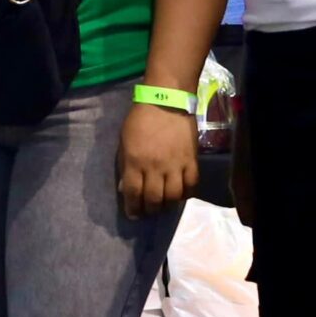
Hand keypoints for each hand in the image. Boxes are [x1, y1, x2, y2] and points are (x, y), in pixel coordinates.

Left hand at [116, 101, 197, 217]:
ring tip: (164, 205)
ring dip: (168, 205)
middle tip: (149, 211)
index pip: (133, 194)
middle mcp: (154, 167)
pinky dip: (186, 194)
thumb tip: (125, 189)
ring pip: (173, 196)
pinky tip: (181, 195)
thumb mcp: (123, 142)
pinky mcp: (191, 160)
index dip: (133, 208)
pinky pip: (191, 185)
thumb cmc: (140, 120)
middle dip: (150, 210)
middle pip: (153, 199)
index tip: (134, 214)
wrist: (166, 101)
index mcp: (134, 162)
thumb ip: (124, 166)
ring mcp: (175, 165)